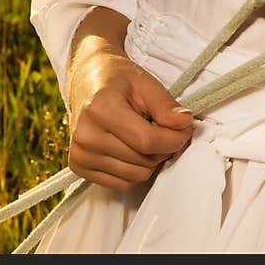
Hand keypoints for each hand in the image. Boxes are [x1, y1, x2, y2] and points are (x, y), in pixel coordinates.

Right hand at [67, 47, 193, 191]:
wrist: (88, 81)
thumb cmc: (118, 80)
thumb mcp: (145, 83)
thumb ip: (165, 105)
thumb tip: (185, 123)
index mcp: (101, 109)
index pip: (147, 140)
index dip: (174, 139)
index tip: (185, 129)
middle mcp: (86, 136)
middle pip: (143, 161)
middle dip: (164, 148)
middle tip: (166, 130)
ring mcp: (80, 155)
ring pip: (135, 176)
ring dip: (151, 161)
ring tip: (148, 137)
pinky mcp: (79, 168)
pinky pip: (122, 183)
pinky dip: (135, 170)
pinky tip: (133, 148)